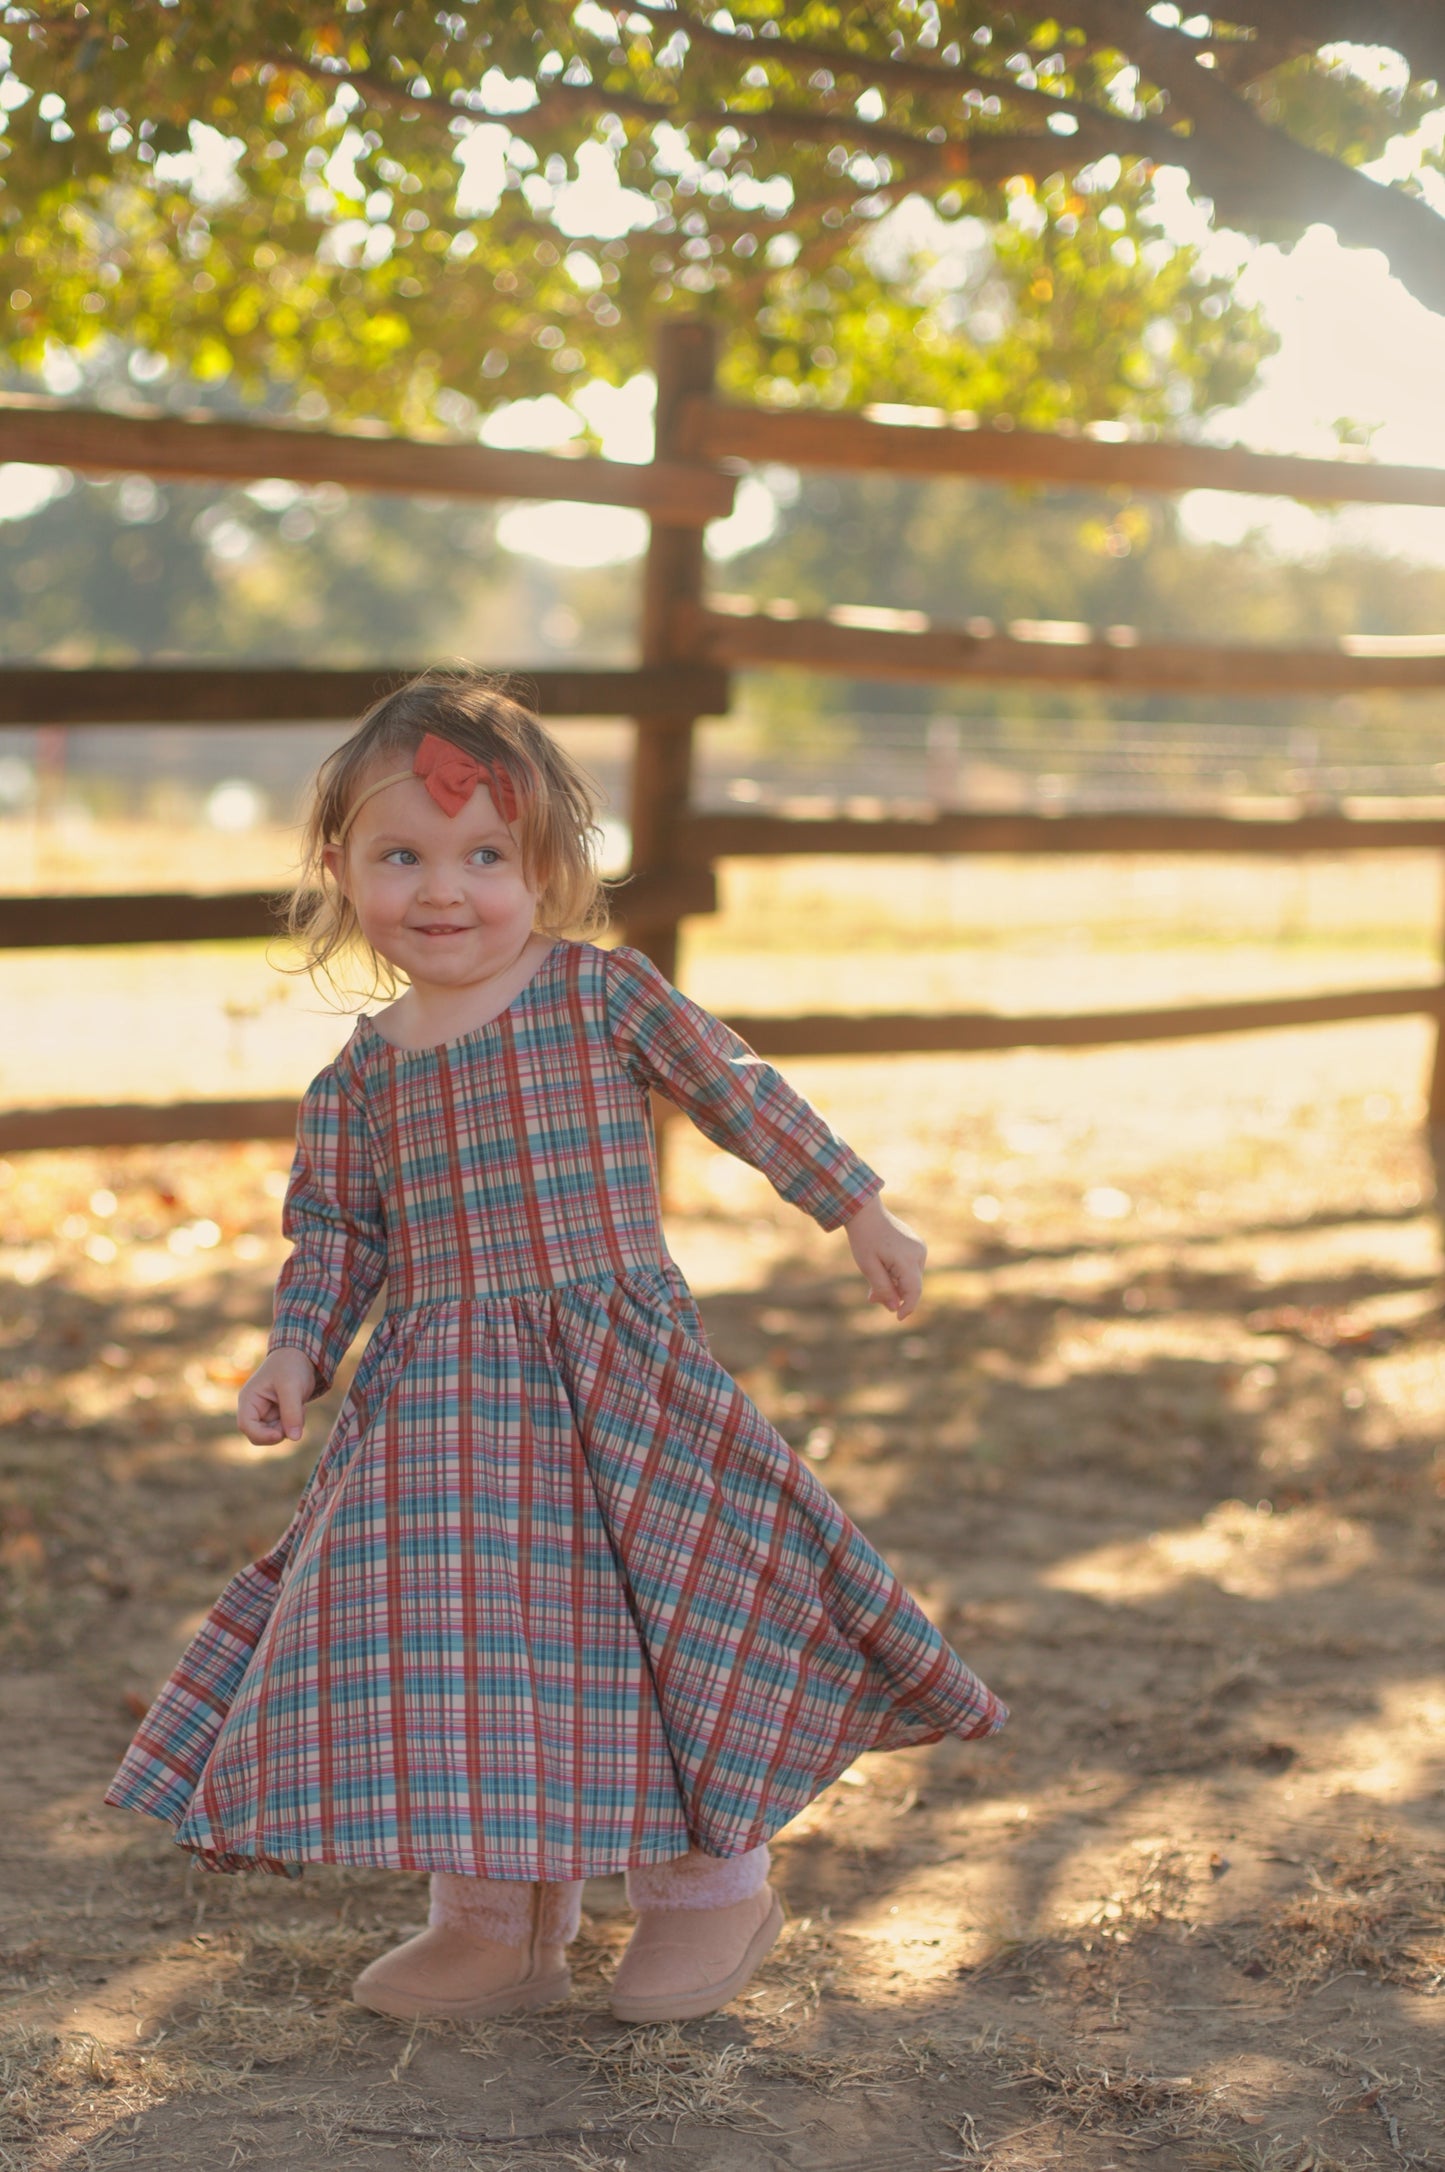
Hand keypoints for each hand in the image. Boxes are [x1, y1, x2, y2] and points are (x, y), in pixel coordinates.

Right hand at [238, 1347, 317, 1444]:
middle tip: (297, 1414)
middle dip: (279, 1431)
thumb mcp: (292, 1387)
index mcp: (248, 1399)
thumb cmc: (291, 1366)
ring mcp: (265, 1413)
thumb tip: (295, 1438)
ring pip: (273, 1434)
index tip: (280, 1434)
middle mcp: (253, 1408)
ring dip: (289, 1426)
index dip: (262, 1435)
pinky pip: (284, 1429)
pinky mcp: (277, 1415)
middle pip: (259, 1435)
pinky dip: (294, 1423)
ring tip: (300, 1406)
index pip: (246, 1426)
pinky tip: (301, 1407)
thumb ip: (292, 1412)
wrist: (300, 1355)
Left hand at [844, 1192, 925, 1320]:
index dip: (908, 1307)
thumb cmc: (864, 1238)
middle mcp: (918, 1253)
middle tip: (871, 1298)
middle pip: (912, 1285)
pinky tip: (882, 1270)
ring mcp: (919, 1247)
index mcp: (908, 1258)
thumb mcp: (869, 1267)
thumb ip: (883, 1288)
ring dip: (894, 1284)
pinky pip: (909, 1267)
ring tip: (872, 1284)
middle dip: (895, 1295)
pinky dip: (897, 1274)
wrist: (866, 1212)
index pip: (915, 1291)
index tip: (898, 1318)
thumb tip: (895, 1307)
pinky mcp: (916, 1245)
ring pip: (910, 1277)